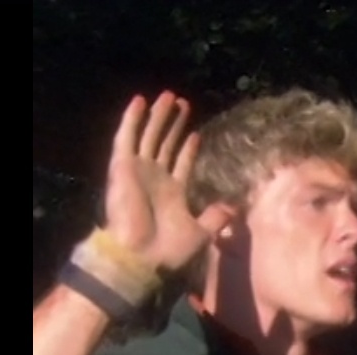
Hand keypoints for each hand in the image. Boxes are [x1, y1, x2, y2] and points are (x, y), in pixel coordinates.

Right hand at [102, 91, 231, 272]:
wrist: (141, 256)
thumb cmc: (169, 250)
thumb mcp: (201, 232)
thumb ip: (215, 217)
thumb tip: (233, 209)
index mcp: (172, 193)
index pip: (181, 163)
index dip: (188, 147)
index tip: (196, 133)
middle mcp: (155, 179)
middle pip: (166, 144)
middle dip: (174, 123)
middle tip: (183, 103)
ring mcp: (138, 170)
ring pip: (149, 135)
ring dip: (158, 116)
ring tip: (169, 95)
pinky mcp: (123, 166)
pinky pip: (127, 138)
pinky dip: (132, 119)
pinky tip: (140, 101)